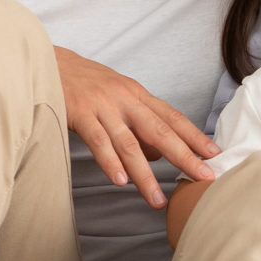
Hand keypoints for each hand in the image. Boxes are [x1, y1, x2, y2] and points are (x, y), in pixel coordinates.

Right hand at [57, 47, 214, 208]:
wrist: (45, 60)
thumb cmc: (83, 83)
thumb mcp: (117, 97)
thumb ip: (137, 124)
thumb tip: (157, 155)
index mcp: (137, 95)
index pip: (172, 117)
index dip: (194, 136)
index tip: (215, 155)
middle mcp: (125, 99)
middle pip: (160, 131)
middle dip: (184, 156)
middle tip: (203, 177)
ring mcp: (102, 106)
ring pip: (129, 144)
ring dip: (145, 175)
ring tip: (158, 199)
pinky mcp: (79, 113)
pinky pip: (98, 141)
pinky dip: (110, 162)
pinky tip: (121, 181)